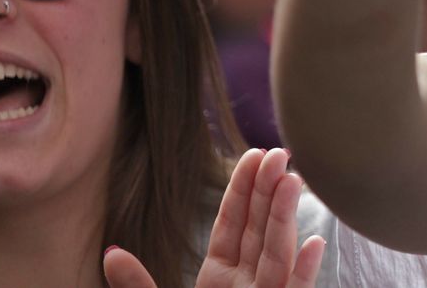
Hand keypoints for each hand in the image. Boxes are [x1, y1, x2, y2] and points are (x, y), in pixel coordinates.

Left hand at [103, 148, 325, 287]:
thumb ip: (137, 287)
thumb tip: (112, 252)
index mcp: (220, 281)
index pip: (234, 227)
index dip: (243, 192)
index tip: (253, 155)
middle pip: (260, 233)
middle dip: (270, 193)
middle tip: (279, 153)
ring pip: (277, 256)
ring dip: (286, 219)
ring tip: (292, 180)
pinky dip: (303, 274)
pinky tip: (314, 245)